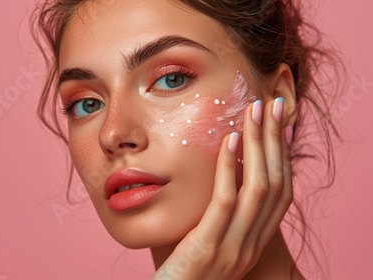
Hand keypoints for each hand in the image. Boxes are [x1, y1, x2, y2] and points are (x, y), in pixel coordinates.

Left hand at [152, 98, 293, 279]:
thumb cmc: (182, 270)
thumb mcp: (208, 239)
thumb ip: (218, 214)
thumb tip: (221, 174)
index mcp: (254, 242)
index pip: (280, 193)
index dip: (283, 156)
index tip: (280, 125)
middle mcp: (251, 244)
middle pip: (276, 183)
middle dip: (275, 141)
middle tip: (272, 105)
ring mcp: (233, 247)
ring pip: (258, 187)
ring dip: (258, 145)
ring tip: (253, 112)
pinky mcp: (208, 247)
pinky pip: (225, 200)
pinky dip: (230, 167)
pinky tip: (228, 140)